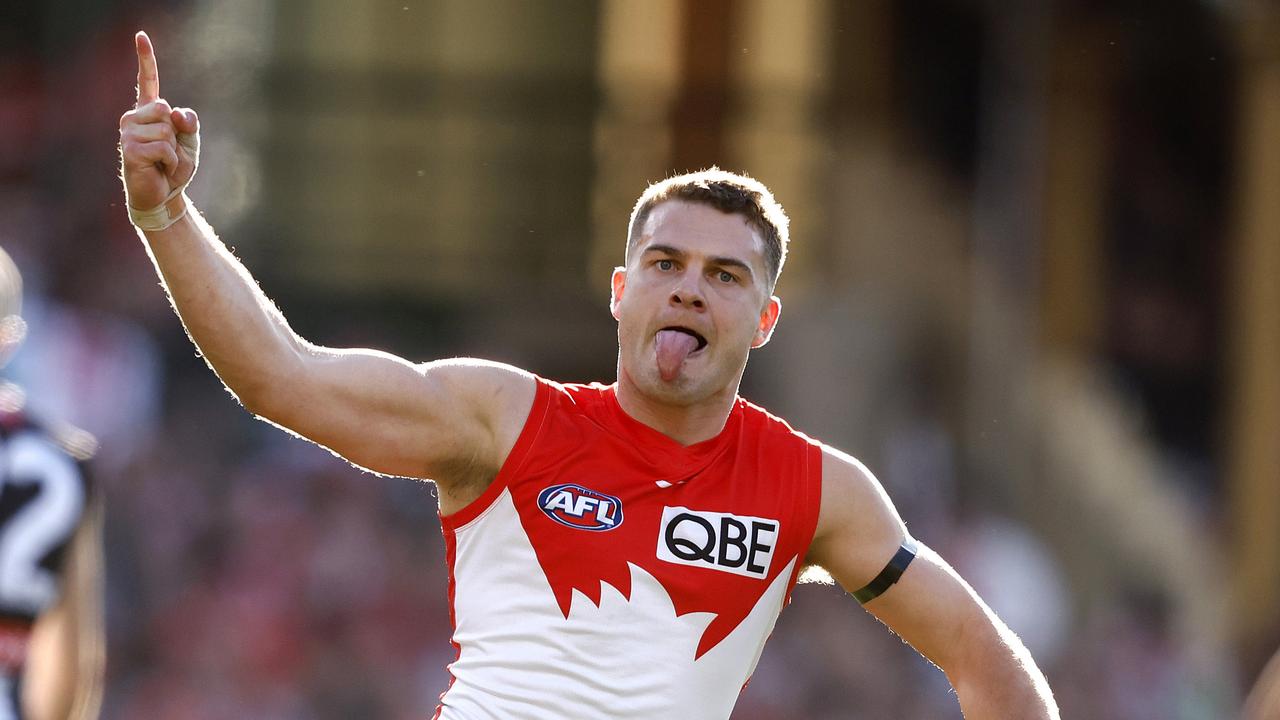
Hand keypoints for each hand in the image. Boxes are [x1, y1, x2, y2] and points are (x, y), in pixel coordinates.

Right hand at [119, 31, 199, 211]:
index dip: (145, 59)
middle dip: (176, 133)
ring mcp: (128, 133)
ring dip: (173, 151)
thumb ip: (189, 123)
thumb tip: (175, 113)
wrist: (164, 196)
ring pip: (165, 130)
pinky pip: (163, 148)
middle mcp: (134, 118)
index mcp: (149, 112)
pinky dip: (170, 161)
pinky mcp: (129, 149)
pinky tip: (159, 169)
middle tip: (168, 151)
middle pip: (165, 109)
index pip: (147, 81)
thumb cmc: (174, 168)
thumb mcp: (190, 142)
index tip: (140, 35)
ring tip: (163, 162)